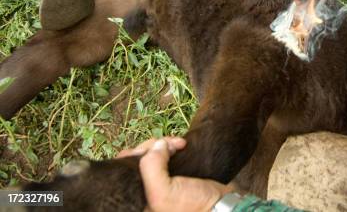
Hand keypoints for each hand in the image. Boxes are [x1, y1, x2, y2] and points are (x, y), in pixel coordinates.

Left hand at [117, 137, 231, 211]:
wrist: (220, 206)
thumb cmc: (191, 207)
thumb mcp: (163, 193)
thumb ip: (151, 168)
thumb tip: (156, 145)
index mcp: (135, 201)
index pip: (122, 170)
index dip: (134, 155)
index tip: (150, 150)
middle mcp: (143, 192)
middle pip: (137, 159)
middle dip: (152, 147)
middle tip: (170, 145)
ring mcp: (158, 183)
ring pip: (151, 154)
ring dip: (164, 144)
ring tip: (180, 143)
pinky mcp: (172, 175)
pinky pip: (165, 154)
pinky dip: (171, 146)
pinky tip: (182, 144)